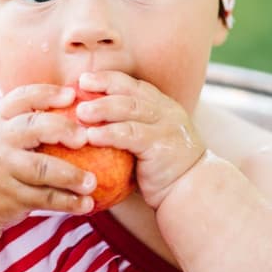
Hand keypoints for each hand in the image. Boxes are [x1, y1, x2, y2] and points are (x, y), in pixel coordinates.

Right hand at [0, 84, 97, 227]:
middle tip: (86, 137)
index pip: (22, 98)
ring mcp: (4, 169)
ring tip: (92, 182)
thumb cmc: (1, 155)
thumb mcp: (5, 131)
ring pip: (41, 169)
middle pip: (32, 128)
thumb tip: (83, 103)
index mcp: (1, 119)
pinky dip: (68, 202)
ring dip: (70, 176)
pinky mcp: (11, 197)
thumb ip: (32, 119)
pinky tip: (87, 203)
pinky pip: (44, 199)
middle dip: (62, 130)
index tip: (72, 95)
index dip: (47, 94)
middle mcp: (0, 140)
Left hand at [74, 71, 207, 207]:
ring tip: (80, 112)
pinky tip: (91, 137)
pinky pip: (131, 135)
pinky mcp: (161, 146)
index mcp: (162, 106)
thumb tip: (88, 124)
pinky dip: (109, 134)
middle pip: (129, 92)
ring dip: (102, 108)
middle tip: (79, 86)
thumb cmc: (162, 171)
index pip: (133, 85)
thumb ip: (129, 128)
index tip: (84, 79)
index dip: (108, 79)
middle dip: (103, 85)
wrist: (192, 192)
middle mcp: (166, 111)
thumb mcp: (149, 142)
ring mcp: (165, 127)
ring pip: (130, 109)